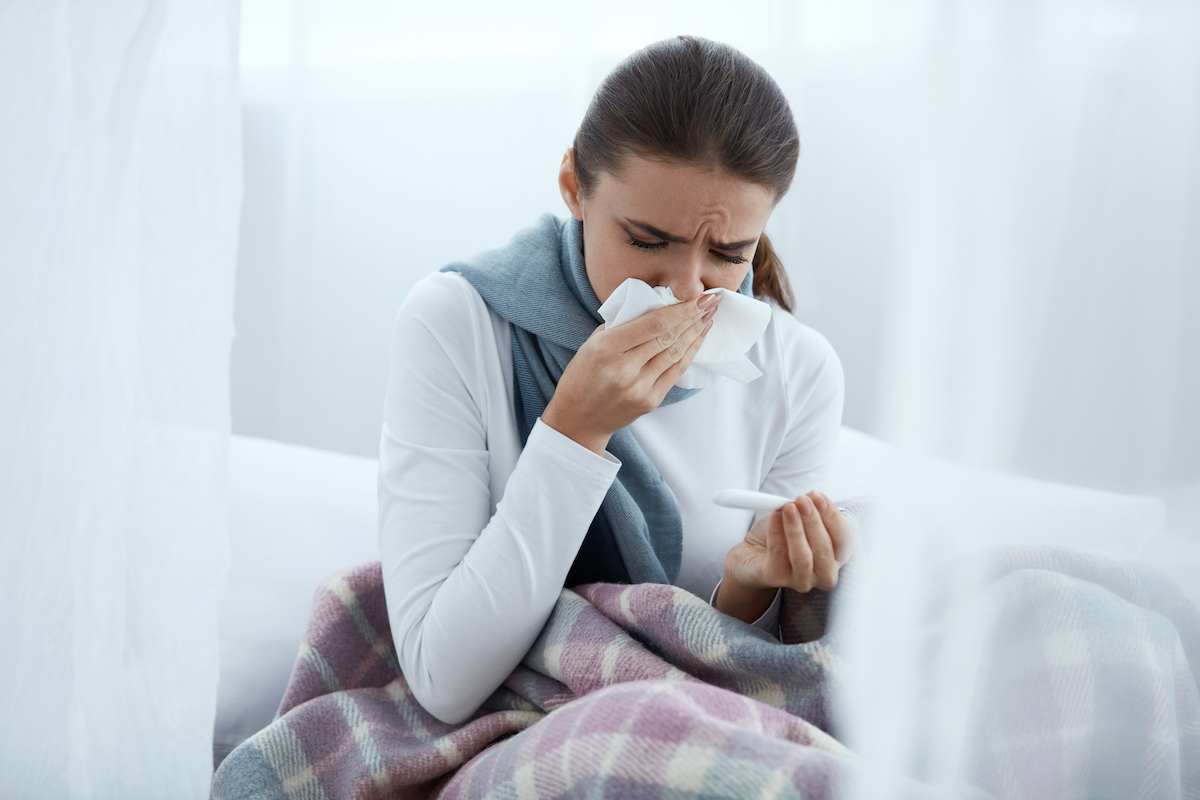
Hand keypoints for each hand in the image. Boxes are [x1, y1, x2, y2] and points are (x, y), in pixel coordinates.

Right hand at [541, 294, 718, 453]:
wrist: (578, 419)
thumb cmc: (583, 375)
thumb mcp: (592, 344)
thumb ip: (622, 325)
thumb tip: (656, 304)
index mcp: (606, 348)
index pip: (653, 324)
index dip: (681, 309)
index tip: (699, 297)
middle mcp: (624, 369)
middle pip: (668, 337)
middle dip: (694, 317)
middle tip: (712, 300)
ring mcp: (638, 388)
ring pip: (675, 354)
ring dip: (696, 333)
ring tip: (709, 316)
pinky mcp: (649, 402)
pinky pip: (675, 372)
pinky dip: (690, 353)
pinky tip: (698, 339)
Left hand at [715, 491, 852, 623]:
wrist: (752, 551)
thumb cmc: (782, 534)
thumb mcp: (799, 518)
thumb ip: (809, 509)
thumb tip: (812, 497)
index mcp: (836, 556)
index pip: (843, 538)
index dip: (832, 516)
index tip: (817, 496)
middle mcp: (823, 573)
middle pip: (825, 550)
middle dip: (813, 521)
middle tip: (802, 500)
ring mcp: (801, 580)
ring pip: (803, 558)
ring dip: (796, 530)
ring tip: (789, 508)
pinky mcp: (776, 578)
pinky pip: (778, 556)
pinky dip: (776, 533)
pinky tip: (775, 515)